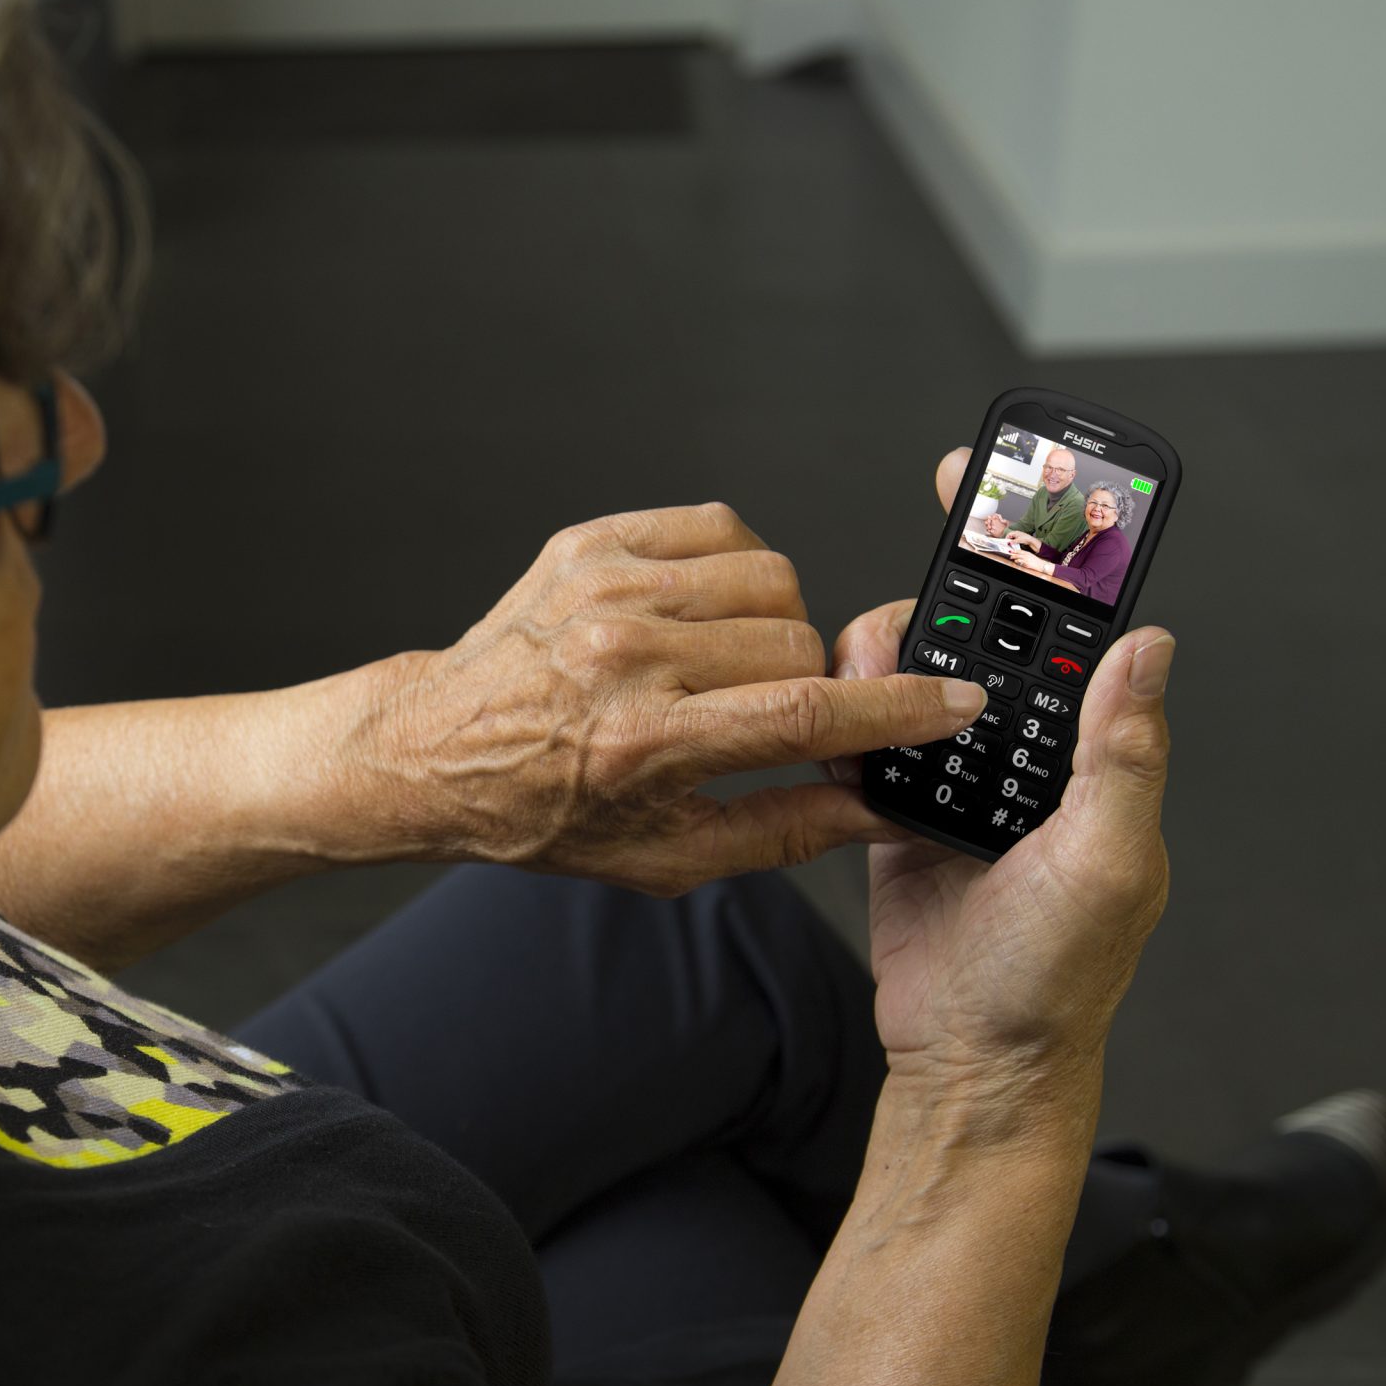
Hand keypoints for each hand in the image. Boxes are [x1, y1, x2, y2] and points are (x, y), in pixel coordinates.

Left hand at [371, 501, 987, 894]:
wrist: (434, 751)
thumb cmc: (543, 809)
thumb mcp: (665, 857)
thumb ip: (786, 832)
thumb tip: (879, 811)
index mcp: (645, 744)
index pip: (805, 714)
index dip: (896, 710)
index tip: (951, 704)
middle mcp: (624, 657)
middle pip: (795, 642)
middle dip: (803, 682)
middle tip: (758, 713)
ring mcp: (604, 590)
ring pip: (768, 577)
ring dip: (769, 623)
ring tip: (722, 665)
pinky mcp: (589, 544)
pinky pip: (717, 528)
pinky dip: (729, 568)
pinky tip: (697, 614)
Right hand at [841, 449, 1173, 1138]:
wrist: (969, 1060)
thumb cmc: (1053, 979)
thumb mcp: (1109, 860)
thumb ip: (1123, 752)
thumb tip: (1148, 645)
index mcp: (1098, 758)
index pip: (1080, 631)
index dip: (1053, 554)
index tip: (1021, 485)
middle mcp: (1031, 760)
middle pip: (989, 637)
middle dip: (957, 584)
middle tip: (924, 555)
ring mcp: (961, 783)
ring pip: (917, 674)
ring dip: (887, 653)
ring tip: (867, 666)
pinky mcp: (899, 812)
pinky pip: (865, 734)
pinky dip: (845, 711)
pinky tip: (833, 710)